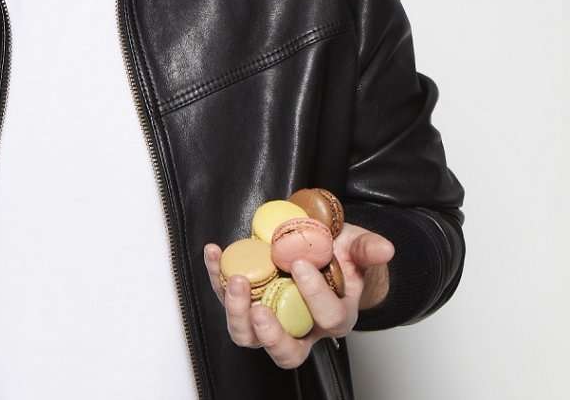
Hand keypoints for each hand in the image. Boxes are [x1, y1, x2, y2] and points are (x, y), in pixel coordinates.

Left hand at [203, 223, 393, 368]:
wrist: (321, 248)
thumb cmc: (341, 255)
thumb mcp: (358, 248)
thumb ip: (369, 249)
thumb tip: (386, 248)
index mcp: (334, 317)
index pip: (327, 318)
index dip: (314, 296)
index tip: (301, 265)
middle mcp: (302, 327)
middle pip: (285, 351)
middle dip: (269, 333)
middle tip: (258, 306)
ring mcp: (272, 316)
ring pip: (249, 336)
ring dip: (236, 310)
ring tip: (233, 279)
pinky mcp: (249, 299)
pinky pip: (228, 296)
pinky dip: (217, 276)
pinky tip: (214, 252)